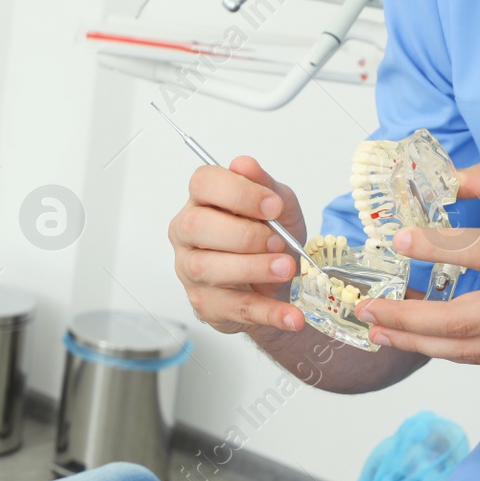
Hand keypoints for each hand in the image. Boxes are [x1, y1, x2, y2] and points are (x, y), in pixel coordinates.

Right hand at [169, 155, 308, 335]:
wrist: (279, 283)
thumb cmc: (270, 239)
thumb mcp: (278, 208)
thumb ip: (265, 186)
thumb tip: (245, 165)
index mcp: (202, 201)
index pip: (203, 183)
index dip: (237, 192)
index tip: (272, 206)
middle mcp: (187, 234)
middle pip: (196, 226)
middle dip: (243, 234)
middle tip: (279, 242)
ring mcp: (191, 271)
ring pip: (208, 268)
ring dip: (253, 269)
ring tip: (286, 269)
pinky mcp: (206, 304)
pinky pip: (234, 309)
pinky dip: (267, 313)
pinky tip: (292, 316)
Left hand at [354, 162, 479, 363]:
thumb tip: (448, 179)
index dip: (440, 248)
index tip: (401, 240)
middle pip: (465, 321)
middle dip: (409, 319)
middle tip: (368, 307)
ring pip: (469, 349)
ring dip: (417, 343)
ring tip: (378, 330)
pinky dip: (444, 350)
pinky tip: (416, 340)